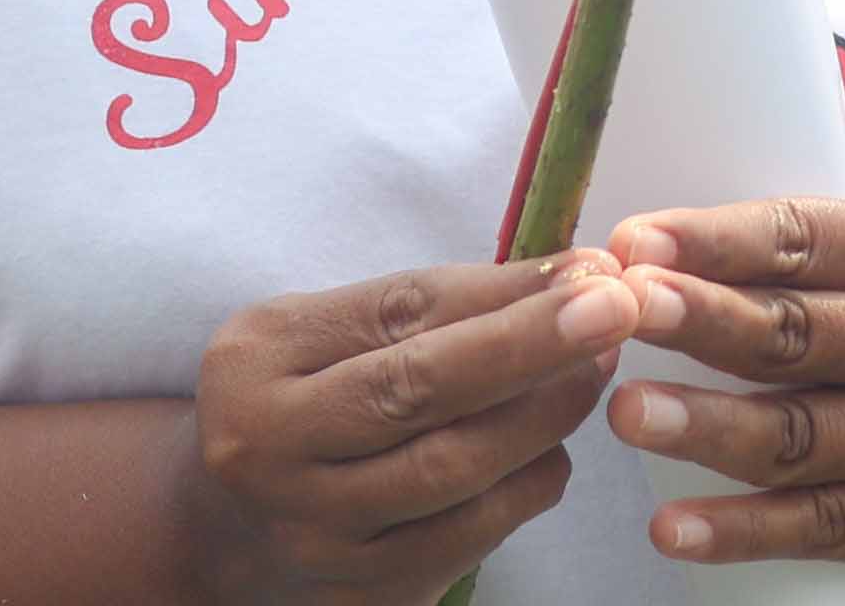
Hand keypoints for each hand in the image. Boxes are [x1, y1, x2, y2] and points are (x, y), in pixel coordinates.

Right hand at [177, 255, 629, 605]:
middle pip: (418, 395)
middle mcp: (267, 452)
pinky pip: (463, 541)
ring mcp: (310, 537)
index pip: (396, 315)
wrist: (226, 523)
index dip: (503, 294)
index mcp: (256, 363)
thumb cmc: (304, 400)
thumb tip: (577, 273)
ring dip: (542, 419)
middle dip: (531, 348)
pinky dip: (523, 490)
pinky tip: (552, 453)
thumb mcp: (332, 331)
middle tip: (618, 311)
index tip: (593, 271)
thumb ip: (438, 304)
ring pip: (450, 476)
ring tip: (593, 375)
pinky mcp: (357, 596)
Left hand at [595, 196, 844, 571]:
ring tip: (622, 411)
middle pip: (797, 331)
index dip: (717, 238)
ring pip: (803, 432)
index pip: (811, 238)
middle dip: (695, 318)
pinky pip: (833, 526)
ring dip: (704, 424)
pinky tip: (679, 525)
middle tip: (608, 306)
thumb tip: (717, 252)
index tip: (636, 237)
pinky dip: (749, 528)